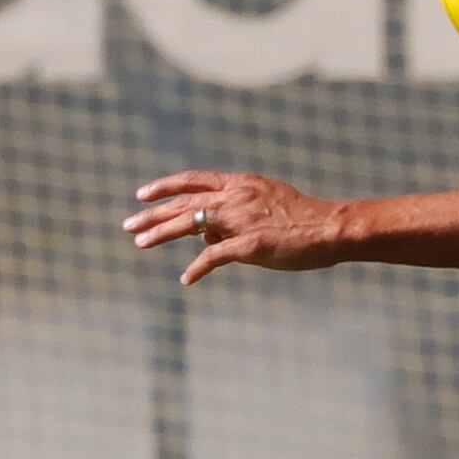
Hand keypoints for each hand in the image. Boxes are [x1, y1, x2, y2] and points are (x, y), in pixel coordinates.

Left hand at [124, 170, 347, 283]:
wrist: (331, 227)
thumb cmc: (301, 218)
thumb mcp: (264, 204)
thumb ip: (232, 214)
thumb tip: (202, 232)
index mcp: (240, 184)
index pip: (193, 180)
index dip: (165, 186)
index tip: (142, 194)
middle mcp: (236, 197)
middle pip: (184, 203)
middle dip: (152, 214)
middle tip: (127, 225)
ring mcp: (242, 220)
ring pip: (191, 223)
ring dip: (161, 233)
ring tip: (139, 243)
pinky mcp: (251, 244)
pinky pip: (215, 256)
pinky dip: (198, 267)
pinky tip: (186, 278)